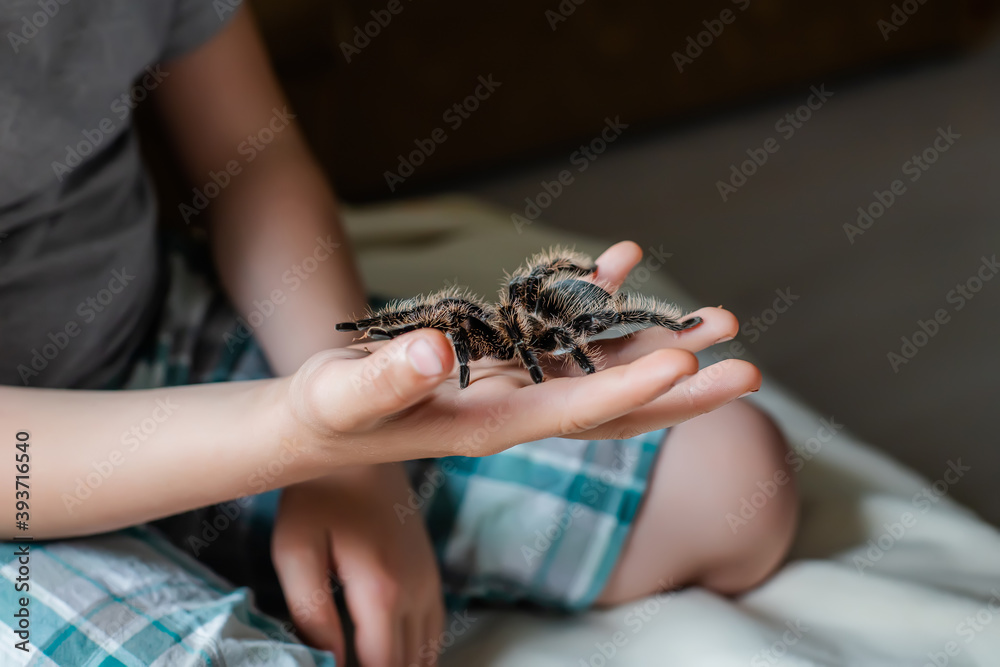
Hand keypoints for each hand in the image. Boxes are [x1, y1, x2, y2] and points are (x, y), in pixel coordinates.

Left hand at [273, 464, 442, 665]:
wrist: (366, 442)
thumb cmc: (319, 495)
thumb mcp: (296, 549)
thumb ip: (312, 611)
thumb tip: (329, 659)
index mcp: (382, 591)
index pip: (380, 666)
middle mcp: (416, 593)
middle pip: (406, 666)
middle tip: (343, 662)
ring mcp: (429, 582)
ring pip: (426, 654)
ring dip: (401, 666)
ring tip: (366, 659)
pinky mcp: (430, 574)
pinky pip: (434, 632)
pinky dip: (416, 655)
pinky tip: (394, 659)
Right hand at [283, 241, 759, 463]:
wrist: (321, 422)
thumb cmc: (325, 415)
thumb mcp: (345, 397)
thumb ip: (386, 380)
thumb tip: (435, 352)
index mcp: (491, 427)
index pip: (575, 412)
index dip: (630, 390)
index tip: (686, 363)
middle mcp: (519, 409)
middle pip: (616, 403)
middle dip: (682, 389)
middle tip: (751, 369)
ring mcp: (517, 384)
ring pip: (601, 364)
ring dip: (656, 339)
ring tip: (718, 318)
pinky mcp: (505, 359)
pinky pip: (561, 327)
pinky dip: (591, 294)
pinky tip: (623, 258)